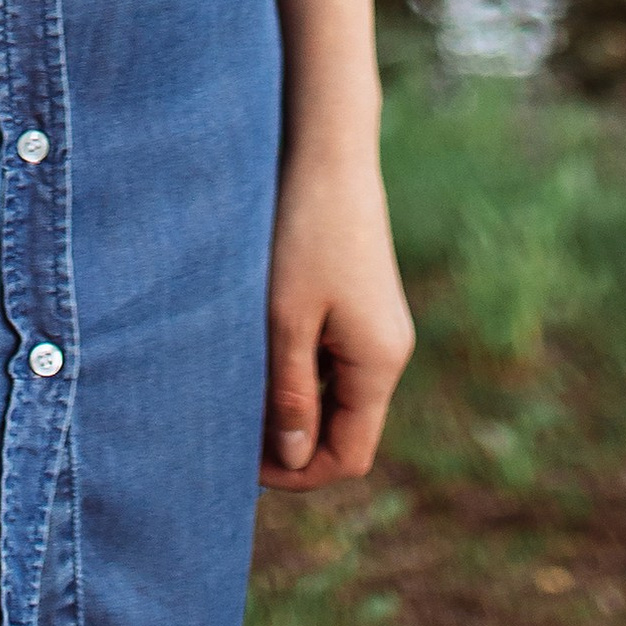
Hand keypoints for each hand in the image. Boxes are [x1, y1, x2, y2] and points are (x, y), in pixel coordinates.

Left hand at [259, 145, 413, 490]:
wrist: (330, 152)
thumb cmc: (304, 232)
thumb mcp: (286, 320)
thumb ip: (291, 395)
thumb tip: (293, 461)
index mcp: (379, 363)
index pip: (348, 457)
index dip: (298, 473)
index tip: (244, 464)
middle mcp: (391, 353)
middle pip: (347, 432)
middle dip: (294, 444)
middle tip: (235, 434)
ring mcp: (381, 329)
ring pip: (339, 398)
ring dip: (296, 407)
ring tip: (243, 395)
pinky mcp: (366, 307)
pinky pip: (338, 364)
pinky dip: (303, 374)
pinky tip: (264, 356)